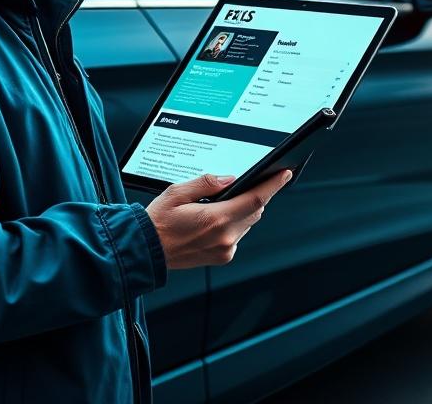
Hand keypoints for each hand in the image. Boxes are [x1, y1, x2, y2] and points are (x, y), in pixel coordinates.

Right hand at [145, 170, 292, 268]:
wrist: (147, 250)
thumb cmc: (158, 222)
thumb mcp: (177, 192)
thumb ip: (206, 183)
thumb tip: (229, 179)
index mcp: (215, 219)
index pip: (255, 199)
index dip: (273, 185)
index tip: (284, 174)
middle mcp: (225, 237)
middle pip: (255, 211)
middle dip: (255, 196)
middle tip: (245, 184)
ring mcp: (225, 249)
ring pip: (248, 223)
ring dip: (243, 211)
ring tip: (221, 203)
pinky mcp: (223, 257)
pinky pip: (238, 236)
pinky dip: (234, 224)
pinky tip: (216, 219)